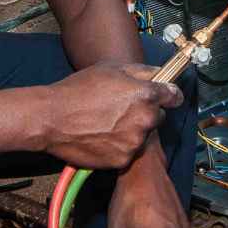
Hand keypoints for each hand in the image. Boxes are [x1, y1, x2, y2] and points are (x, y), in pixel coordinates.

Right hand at [40, 62, 182, 168]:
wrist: (52, 118)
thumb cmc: (79, 89)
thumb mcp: (113, 68)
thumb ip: (143, 71)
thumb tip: (160, 74)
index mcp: (147, 94)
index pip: (175, 96)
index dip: (170, 95)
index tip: (166, 96)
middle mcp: (145, 119)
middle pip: (158, 117)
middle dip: (146, 112)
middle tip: (122, 108)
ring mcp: (135, 141)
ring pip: (142, 135)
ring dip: (132, 130)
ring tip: (107, 122)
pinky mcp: (123, 159)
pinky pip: (128, 151)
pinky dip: (119, 146)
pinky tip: (102, 136)